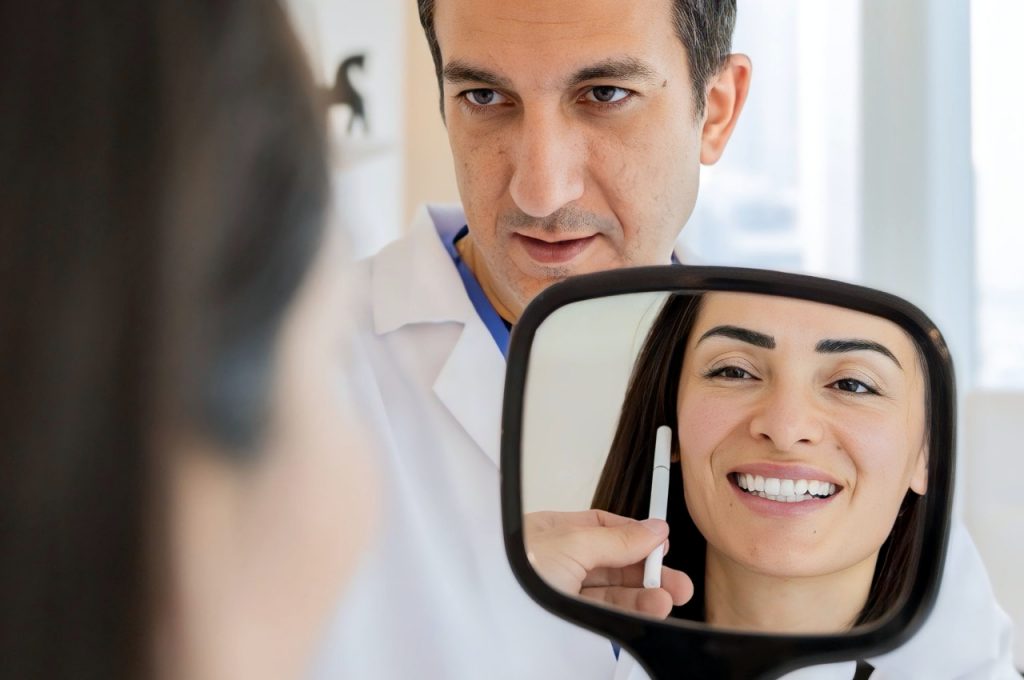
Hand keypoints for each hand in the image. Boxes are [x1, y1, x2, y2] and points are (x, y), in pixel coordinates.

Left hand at [524, 509, 693, 618]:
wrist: (486, 616)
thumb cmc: (512, 571)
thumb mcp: (571, 544)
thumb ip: (617, 539)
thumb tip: (655, 530)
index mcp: (550, 532)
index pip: (600, 527)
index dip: (633, 535)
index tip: (662, 545)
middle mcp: (556, 562)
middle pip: (610, 562)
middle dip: (647, 570)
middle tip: (678, 581)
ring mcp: (560, 595)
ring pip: (610, 592)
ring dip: (644, 594)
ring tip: (668, 597)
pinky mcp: (564, 625)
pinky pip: (604, 616)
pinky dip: (630, 613)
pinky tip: (650, 609)